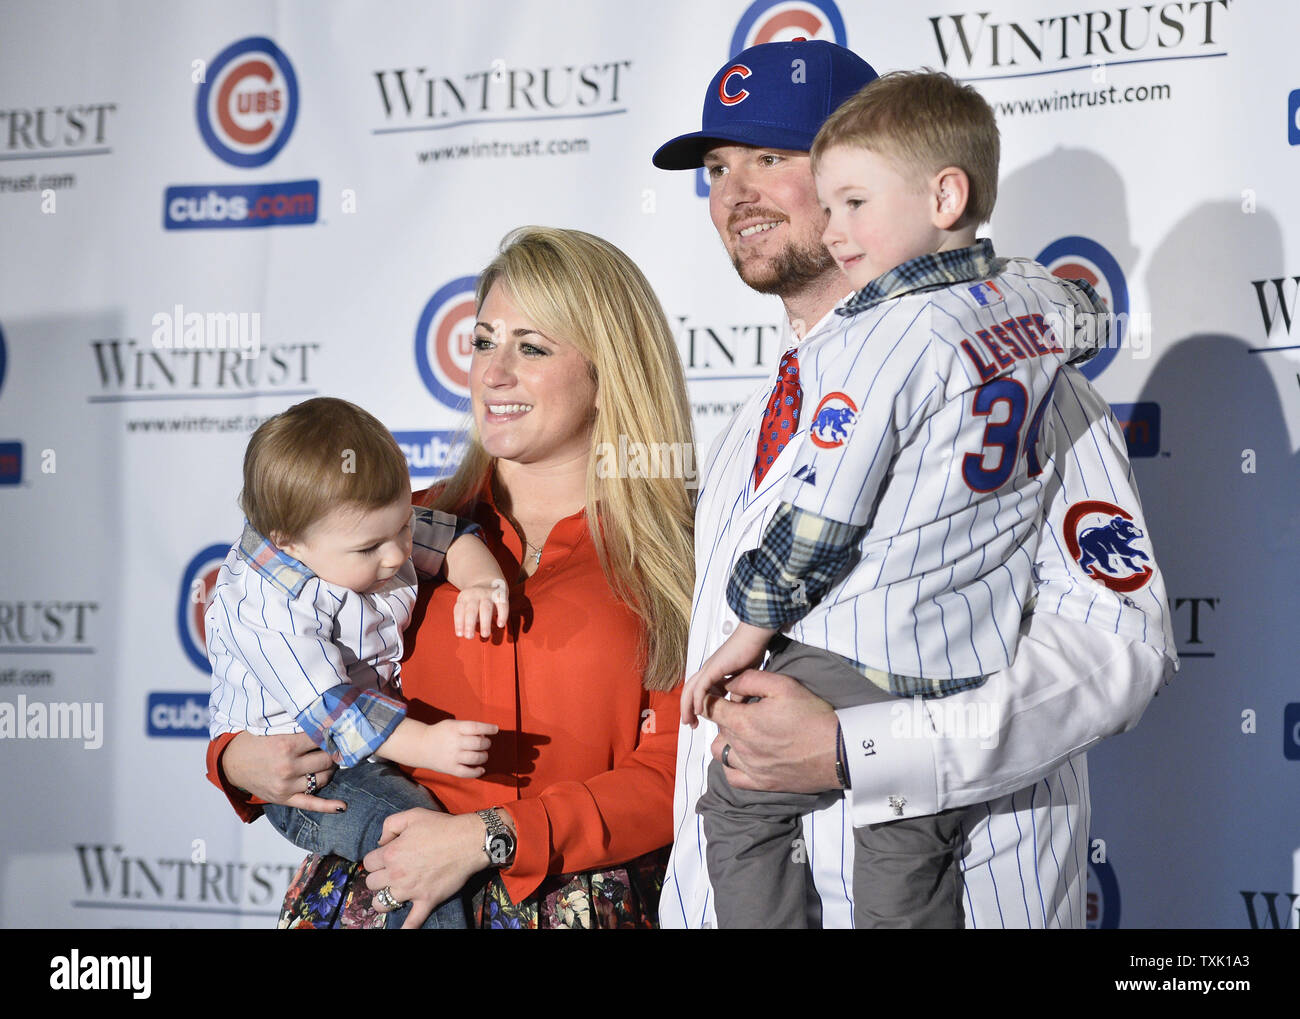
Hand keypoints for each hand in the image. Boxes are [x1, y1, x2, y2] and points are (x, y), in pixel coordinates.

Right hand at [220, 731, 345, 811]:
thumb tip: (327, 721)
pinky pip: (310, 804)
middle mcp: (288, 766)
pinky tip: (342, 806)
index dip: (330, 734)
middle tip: (334, 747)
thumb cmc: (254, 741)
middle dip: (333, 752)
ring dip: (330, 770)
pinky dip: (327, 806)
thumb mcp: (274, 728)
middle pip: (326, 759)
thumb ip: (298, 727)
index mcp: (286, 745)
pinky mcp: (284, 798)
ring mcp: (286, 785)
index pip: (321, 739)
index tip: (336, 731)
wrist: (232, 763)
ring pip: (323, 778)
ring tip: (329, 763)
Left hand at [364, 808, 485, 928]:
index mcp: (391, 853)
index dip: (376, 858)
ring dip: (383, 899)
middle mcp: (396, 874)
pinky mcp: (426, 901)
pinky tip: (402, 931)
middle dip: (378, 877)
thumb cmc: (441, 826)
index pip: (368, 862)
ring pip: (382, 904)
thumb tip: (381, 841)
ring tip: (391, 893)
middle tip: (390, 872)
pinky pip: (412, 921)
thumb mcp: (412, 815)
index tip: (386, 856)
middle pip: (372, 883)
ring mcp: (411, 890)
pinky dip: (406, 928)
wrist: (468, 841)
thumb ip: (390, 825)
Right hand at [422, 719, 497, 777]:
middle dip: (486, 743)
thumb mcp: (452, 724)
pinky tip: (481, 769)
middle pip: (478, 743)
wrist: (421, 746)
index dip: (488, 728)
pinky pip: (467, 773)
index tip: (495, 729)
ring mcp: (452, 757)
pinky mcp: (450, 769)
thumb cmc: (441, 733)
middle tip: (485, 743)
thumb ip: (467, 728)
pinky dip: (477, 772)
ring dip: (484, 756)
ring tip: (483, 754)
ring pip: (475, 758)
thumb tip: (486, 734)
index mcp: (454, 728)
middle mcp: (454, 742)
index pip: (475, 727)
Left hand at [454, 578, 508, 637]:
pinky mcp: (500, 594)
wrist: (488, 581)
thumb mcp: (466, 605)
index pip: (459, 610)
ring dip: (485, 622)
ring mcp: (487, 594)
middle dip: (469, 624)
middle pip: (471, 610)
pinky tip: (500, 625)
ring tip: (485, 635)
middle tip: (469, 637)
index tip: (460, 635)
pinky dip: (502, 615)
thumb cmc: (475, 601)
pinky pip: (502, 605)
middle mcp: (474, 594)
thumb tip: (465, 633)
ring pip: (485, 608)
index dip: (459, 623)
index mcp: (464, 597)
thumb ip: (465, 618)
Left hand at [680, 622, 774, 726]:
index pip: (700, 692)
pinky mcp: (713, 668)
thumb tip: (735, 707)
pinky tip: (697, 711)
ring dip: (688, 707)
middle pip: (690, 691)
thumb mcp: (745, 679)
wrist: (754, 636)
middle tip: (689, 724)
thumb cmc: (751, 651)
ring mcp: (708, 669)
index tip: (699, 720)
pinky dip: (697, 700)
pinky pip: (701, 687)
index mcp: (714, 672)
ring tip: (689, 721)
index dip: (698, 706)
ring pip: (691, 690)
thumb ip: (739, 692)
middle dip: (687, 709)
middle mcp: (708, 670)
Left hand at [705, 669, 838, 793]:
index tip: (720, 694)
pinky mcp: (761, 783)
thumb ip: (749, 680)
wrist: (837, 750)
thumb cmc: (812, 715)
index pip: (710, 708)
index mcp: (743, 722)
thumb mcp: (783, 685)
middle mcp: (742, 747)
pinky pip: (732, 776)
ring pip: (720, 752)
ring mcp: (750, 768)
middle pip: (718, 728)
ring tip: (744, 732)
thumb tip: (728, 683)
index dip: (712, 698)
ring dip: (726, 739)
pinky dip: (732, 765)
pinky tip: (744, 755)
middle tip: (747, 708)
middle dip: (726, 715)